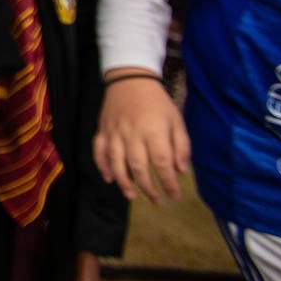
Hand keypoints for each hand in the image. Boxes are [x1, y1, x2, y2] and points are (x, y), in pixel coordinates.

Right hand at [93, 75, 190, 203]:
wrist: (130, 79)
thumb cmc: (157, 102)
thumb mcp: (176, 120)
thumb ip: (181, 145)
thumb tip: (181, 170)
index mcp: (154, 131)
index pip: (161, 162)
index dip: (168, 182)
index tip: (174, 195)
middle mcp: (132, 133)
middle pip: (138, 166)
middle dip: (148, 187)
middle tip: (157, 200)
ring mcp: (114, 132)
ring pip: (116, 162)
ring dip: (123, 181)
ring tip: (132, 195)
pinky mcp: (102, 130)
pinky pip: (98, 150)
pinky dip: (102, 166)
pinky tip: (109, 178)